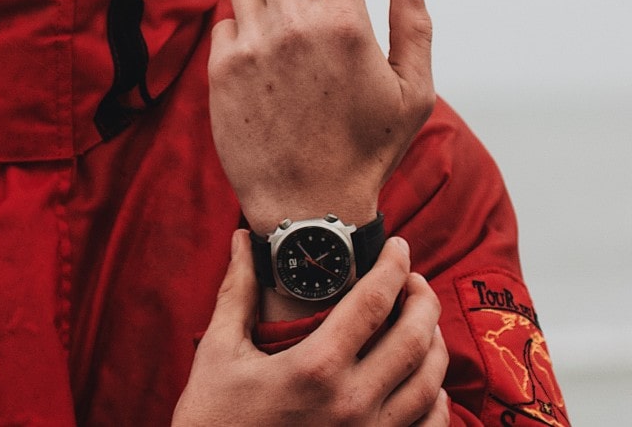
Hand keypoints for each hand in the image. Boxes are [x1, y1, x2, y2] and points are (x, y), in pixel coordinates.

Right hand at [173, 231, 449, 426]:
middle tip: (415, 279)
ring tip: (423, 321)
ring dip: (435, 344)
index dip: (392, 267)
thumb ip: (238, 291)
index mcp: (314, 366)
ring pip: (429, 382)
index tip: (397, 246)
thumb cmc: (213, 415)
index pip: (372, 302)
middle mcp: (351, 401)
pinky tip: (429, 382)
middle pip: (413, 339)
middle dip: (423, 300)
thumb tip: (243, 240)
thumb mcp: (219, 349)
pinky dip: (437, 399)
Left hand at [208, 0, 434, 235]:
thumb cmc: (367, 151)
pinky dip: (240, 29)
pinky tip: (259, 56)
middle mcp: (294, 27)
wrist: (307, 207)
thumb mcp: (412, 93)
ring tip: (276, 14)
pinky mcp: (221, 71)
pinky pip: (223, 22)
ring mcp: (252, 47)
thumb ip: (414, 23)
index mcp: (347, 24)